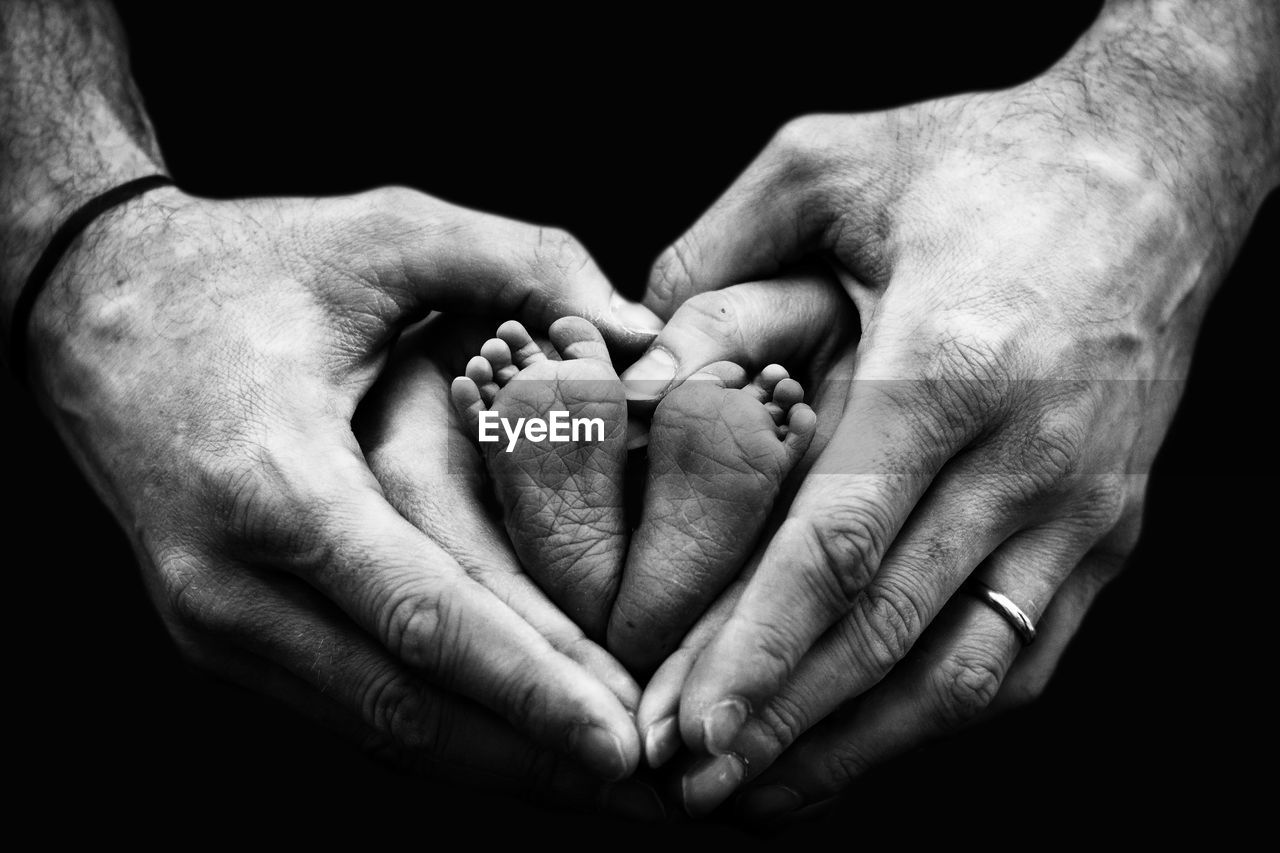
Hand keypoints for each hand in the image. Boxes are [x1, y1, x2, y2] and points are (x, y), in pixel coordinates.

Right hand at [24, 185, 665, 800]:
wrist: (99, 307)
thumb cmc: (248, 266)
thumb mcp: (385, 232)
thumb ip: (521, 260)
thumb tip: (639, 333)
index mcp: (274, 482)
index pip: (424, 616)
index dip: (531, 687)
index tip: (625, 743)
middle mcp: (233, 580)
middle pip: (407, 708)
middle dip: (537, 760)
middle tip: (656, 792)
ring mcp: (220, 623)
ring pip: (380, 727)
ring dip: (500, 764)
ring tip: (606, 784)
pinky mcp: (229, 633)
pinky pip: (352, 702)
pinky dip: (446, 730)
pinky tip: (524, 742)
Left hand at [624, 1, 1279, 815]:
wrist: (1153, 169)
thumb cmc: (981, 163)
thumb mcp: (830, 161)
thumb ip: (715, 251)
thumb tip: (632, 362)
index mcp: (951, 363)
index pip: (839, 544)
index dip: (758, 650)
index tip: (685, 728)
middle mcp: (1028, 455)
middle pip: (889, 630)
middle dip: (782, 723)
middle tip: (688, 788)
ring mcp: (1081, 506)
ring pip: (967, 672)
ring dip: (859, 748)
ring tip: (761, 797)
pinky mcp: (1107, 530)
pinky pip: (1026, 655)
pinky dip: (937, 716)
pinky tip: (863, 743)